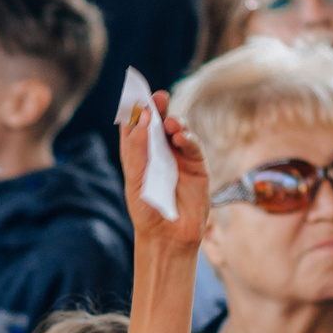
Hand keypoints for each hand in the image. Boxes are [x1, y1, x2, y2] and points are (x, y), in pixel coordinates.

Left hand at [120, 87, 209, 258]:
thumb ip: (138, 149)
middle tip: (159, 97)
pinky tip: (182, 137)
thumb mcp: (135, 180)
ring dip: (175, 123)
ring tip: (171, 124)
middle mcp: (159, 152)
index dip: (136, 109)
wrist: (167, 237)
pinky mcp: (197, 167)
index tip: (136, 94)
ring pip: (178, 131)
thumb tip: (144, 117)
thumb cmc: (146, 211)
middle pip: (158, 122)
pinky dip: (189, 139)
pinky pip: (193, 147)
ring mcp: (179, 158)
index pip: (136, 125)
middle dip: (159, 108)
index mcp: (138, 154)